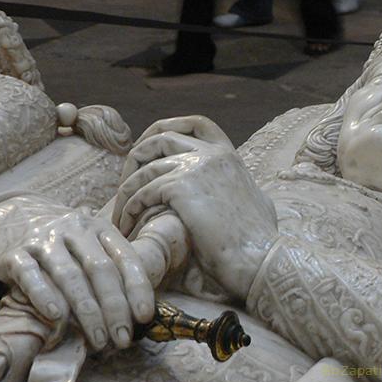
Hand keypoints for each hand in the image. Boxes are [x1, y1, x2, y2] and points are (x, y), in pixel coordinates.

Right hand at [0, 195, 153, 349]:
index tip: (145, 315)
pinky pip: (30, 275)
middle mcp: (75, 230)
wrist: (8, 217)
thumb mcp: (89, 244)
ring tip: (98, 339)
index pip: (125, 258)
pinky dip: (44, 295)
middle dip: (115, 307)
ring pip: (70, 275)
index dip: (138, 287)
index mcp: (100, 228)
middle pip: (100, 269)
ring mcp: (44, 240)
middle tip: (122, 338)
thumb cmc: (61, 241)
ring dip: (87, 311)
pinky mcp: (14, 253)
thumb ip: (111, 267)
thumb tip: (136, 309)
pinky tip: (56, 317)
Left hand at [113, 116, 278, 298]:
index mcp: (230, 155)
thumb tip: (238, 188)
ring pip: (146, 168)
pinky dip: (130, 208)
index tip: (149, 146)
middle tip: (127, 184)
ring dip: (127, 191)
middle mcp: (213, 154)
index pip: (195, 124)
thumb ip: (238, 185)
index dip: (167, 129)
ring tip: (121, 215)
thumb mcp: (255, 199)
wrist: (260, 257)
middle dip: (137, 157)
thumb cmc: (259, 239)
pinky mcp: (180, 187)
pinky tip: (129, 224)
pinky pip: (143, 191)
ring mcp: (196, 167)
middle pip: (161, 137)